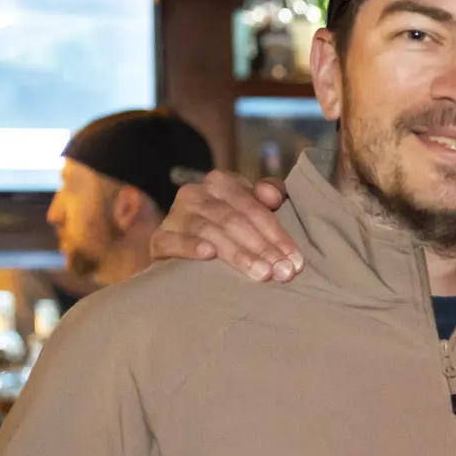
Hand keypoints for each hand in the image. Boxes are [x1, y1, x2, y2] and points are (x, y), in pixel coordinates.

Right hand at [150, 172, 299, 281]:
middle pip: (235, 220)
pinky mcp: (160, 238)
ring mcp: (176, 215)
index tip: (296, 260)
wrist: (182, 251)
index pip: (254, 207)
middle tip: (283, 272)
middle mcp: (196, 193)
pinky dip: (191, 246)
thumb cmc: (229, 231)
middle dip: (263, 247)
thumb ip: (270, 197)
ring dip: (239, 254)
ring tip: (262, 273)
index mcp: (222, 182)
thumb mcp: (252, 211)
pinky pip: (174, 241)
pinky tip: (208, 255)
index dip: (277, 234)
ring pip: (210, 231)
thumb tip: (272, 196)